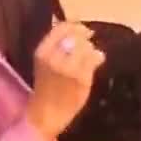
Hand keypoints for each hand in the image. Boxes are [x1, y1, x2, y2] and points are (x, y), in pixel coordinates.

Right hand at [26, 22, 104, 140]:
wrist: (46, 115)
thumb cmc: (47, 87)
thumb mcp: (46, 61)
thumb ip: (59, 44)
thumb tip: (79, 25)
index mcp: (42, 51)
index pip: (62, 27)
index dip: (76, 26)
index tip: (83, 31)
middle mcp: (54, 57)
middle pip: (77, 36)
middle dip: (85, 41)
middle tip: (86, 50)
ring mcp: (68, 68)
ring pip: (87, 46)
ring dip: (91, 51)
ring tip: (88, 60)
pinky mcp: (81, 78)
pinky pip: (96, 58)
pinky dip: (98, 58)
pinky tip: (95, 63)